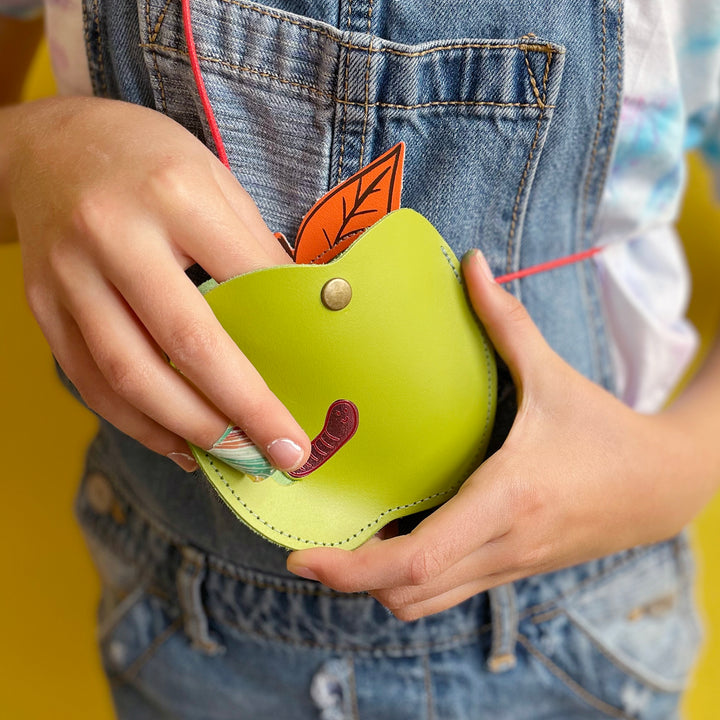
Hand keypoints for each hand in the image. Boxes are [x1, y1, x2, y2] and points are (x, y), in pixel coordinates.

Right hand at [7, 97, 309, 471]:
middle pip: (185, 343)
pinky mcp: (42, 306)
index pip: (245, 281)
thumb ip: (252, 246)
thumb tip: (299, 313)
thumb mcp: (214, 179)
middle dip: (242, 412)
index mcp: (173, 193)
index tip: (316, 388)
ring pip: (130, 374)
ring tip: (236, 458)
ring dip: (189, 429)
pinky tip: (177, 442)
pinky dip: (135, 422)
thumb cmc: (147, 159)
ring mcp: (69, 275)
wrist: (47, 144)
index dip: (287, 344)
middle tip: (284, 456)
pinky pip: (89, 380)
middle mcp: (113, 235)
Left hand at [287, 249, 705, 619]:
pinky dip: (408, 585)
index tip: (303, 559)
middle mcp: (502, 545)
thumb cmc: (605, 431)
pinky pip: (446, 596)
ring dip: (377, 588)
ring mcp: (507, 567)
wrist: (663, 488)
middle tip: (308, 549)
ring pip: (424, 605)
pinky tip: (393, 544)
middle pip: (406, 595)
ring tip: (345, 546)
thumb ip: (505, 320)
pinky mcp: (511, 572)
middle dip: (349, 582)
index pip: (417, 560)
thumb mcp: (552, 374)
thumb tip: (472, 264)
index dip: (351, 569)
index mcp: (506, 499)